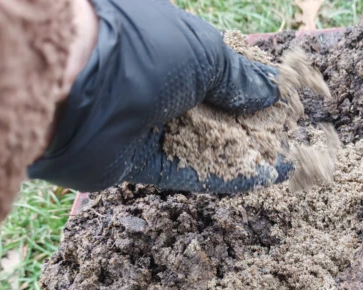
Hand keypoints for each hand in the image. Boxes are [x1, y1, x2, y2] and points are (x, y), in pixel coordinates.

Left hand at [28, 0, 292, 192]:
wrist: (72, 87)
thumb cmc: (140, 49)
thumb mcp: (203, 51)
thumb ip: (237, 76)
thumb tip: (271, 90)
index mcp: (161, 40)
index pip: (211, 64)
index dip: (246, 82)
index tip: (281, 98)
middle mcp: (150, 81)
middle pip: (207, 106)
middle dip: (248, 120)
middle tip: (290, 134)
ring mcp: (140, 122)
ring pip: (199, 141)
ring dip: (242, 150)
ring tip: (286, 158)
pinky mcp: (132, 161)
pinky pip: (184, 171)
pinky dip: (222, 174)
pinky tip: (261, 176)